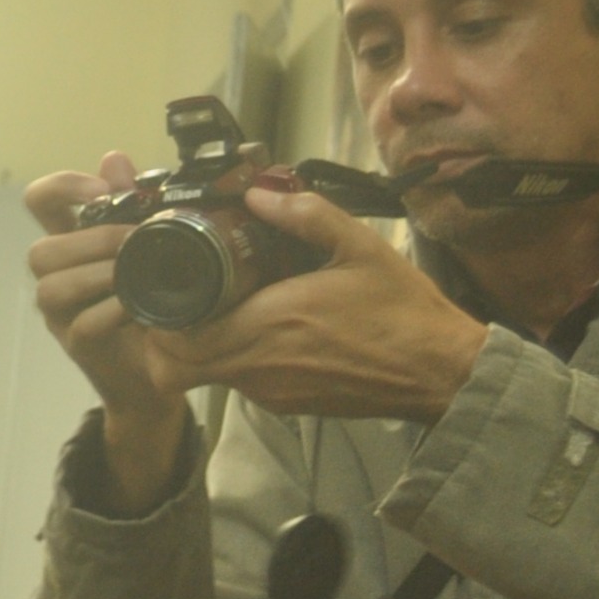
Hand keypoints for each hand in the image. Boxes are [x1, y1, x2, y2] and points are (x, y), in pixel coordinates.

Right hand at [25, 155, 198, 510]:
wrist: (157, 367)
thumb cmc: (154, 299)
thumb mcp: (153, 244)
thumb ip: (132, 202)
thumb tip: (115, 159)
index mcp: (72, 240)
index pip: (40, 200)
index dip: (64, 188)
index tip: (103, 193)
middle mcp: (57, 275)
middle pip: (40, 249)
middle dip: (90, 239)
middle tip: (136, 239)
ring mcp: (62, 313)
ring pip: (51, 286)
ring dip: (98, 273)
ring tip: (136, 271)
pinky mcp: (78, 345)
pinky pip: (83, 324)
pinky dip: (113, 310)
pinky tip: (140, 304)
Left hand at [154, 182, 491, 423]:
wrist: (439, 371)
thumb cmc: (402, 312)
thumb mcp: (359, 247)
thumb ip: (306, 216)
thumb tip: (260, 194)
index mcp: (266, 327)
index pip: (173, 340)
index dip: (158, 317)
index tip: (169, 286)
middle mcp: (256, 367)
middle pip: (173, 366)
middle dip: (166, 335)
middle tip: (184, 298)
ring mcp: (268, 392)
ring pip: (203, 376)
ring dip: (199, 347)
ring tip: (222, 307)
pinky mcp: (284, 404)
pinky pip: (238, 383)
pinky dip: (232, 359)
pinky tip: (259, 328)